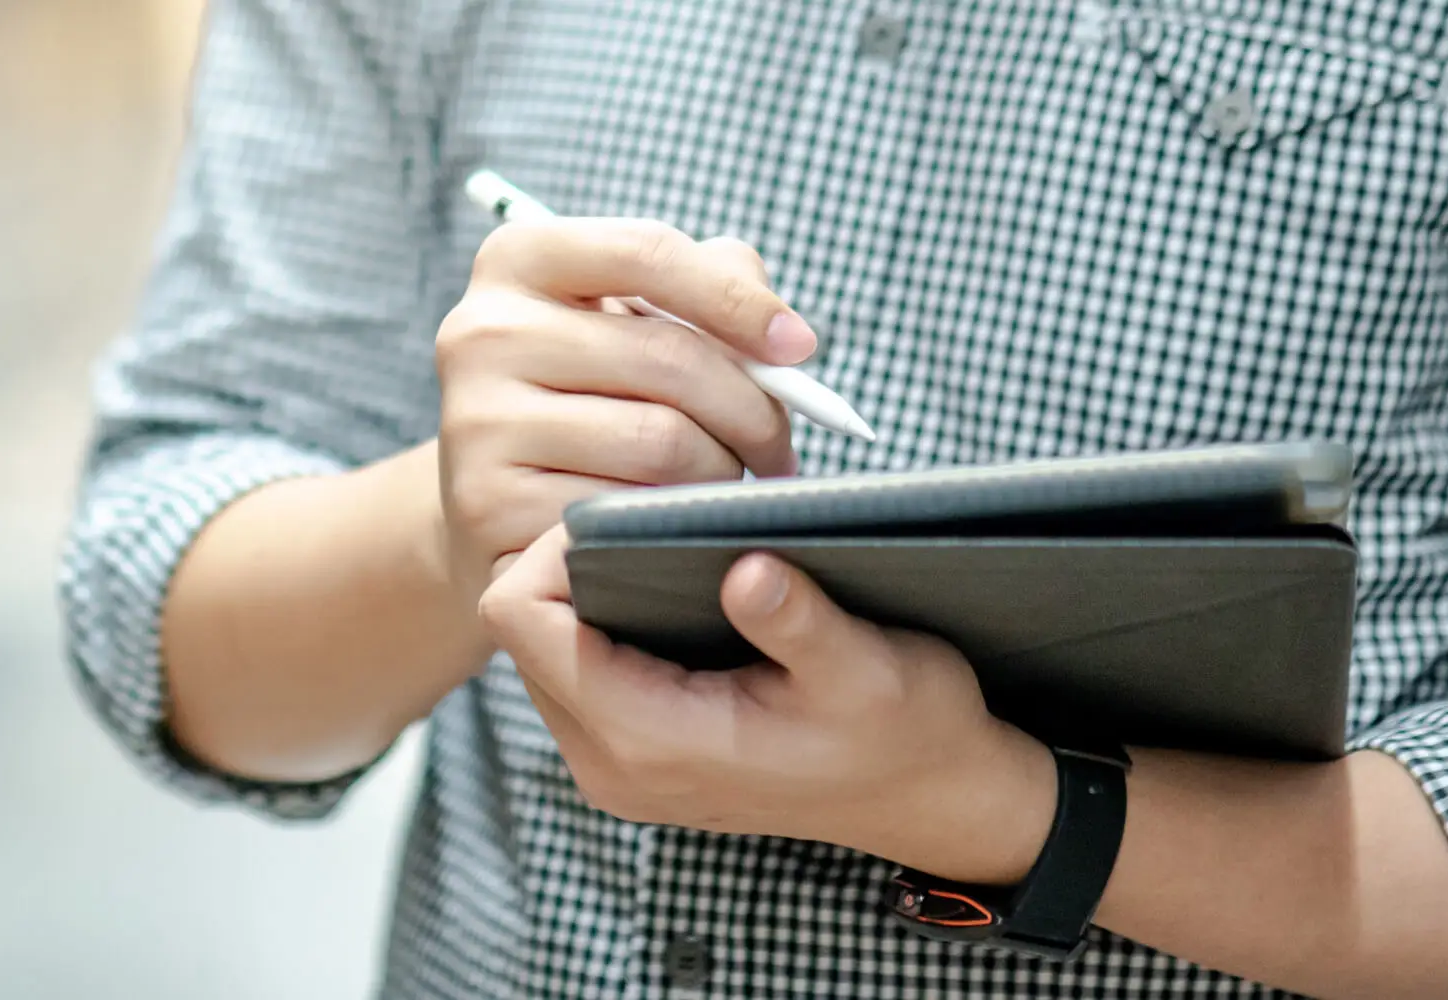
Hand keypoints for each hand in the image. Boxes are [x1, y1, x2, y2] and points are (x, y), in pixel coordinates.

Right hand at [432, 218, 813, 596]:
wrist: (494, 494)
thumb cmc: (589, 390)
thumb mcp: (631, 317)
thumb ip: (711, 287)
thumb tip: (784, 336)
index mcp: (515, 259)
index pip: (646, 253)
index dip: (738, 299)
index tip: (800, 347)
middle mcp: (479, 332)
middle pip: (667, 357)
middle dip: (753, 409)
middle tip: (780, 447)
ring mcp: (475, 422)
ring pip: (658, 443)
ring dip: (721, 472)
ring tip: (726, 482)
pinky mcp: (487, 507)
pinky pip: (625, 513)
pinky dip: (667, 523)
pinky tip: (670, 522)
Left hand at [477, 526, 1058, 884]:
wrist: (930, 797)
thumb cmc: (907, 731)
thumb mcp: (870, 669)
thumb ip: (801, 623)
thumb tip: (746, 570)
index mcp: (647, 739)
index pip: (520, 619)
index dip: (550, 549)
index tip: (625, 511)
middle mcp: (610, 763)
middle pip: (518, 630)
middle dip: (563, 565)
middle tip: (644, 517)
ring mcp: (616, 766)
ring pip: (541, 648)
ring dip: (581, 595)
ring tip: (658, 549)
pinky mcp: (632, 757)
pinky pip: (576, 671)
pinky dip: (603, 625)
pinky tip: (667, 591)